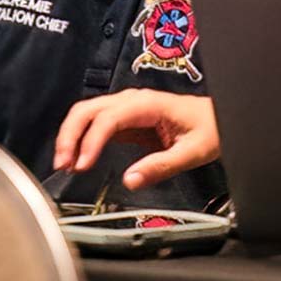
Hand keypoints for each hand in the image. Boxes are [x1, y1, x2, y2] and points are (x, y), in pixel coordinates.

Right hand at [53, 89, 219, 190]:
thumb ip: (161, 166)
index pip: (108, 118)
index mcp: (147, 104)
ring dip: (71, 135)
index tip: (82, 164)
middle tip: (62, 163)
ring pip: (86, 113)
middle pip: (87, 109)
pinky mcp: (125, 118)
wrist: (217, 117)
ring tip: (64, 162)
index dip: (91, 141)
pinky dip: (81, 138)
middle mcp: (132, 100)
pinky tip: (78, 156)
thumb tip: (130, 180)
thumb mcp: (193, 151)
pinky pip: (95, 123)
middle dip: (69, 134)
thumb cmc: (210, 127)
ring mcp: (126, 107)